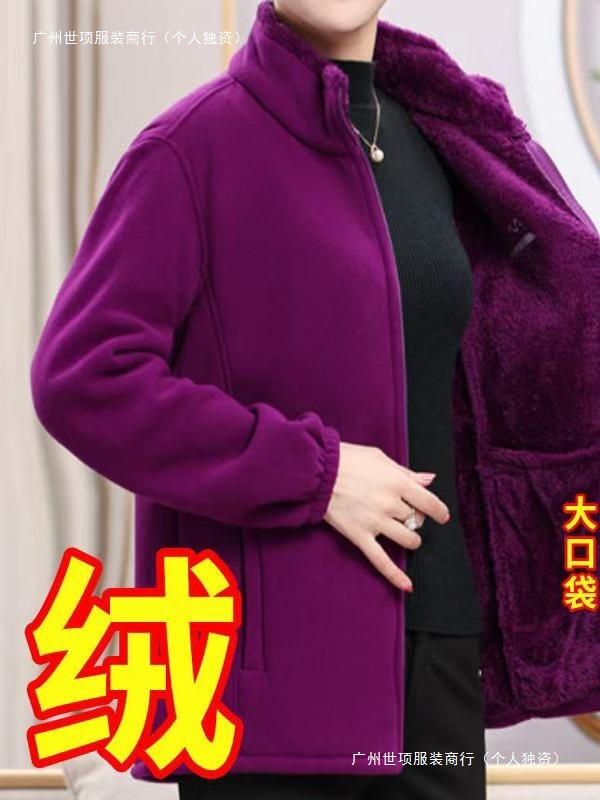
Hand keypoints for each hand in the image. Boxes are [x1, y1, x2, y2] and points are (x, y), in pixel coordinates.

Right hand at [324, 442, 449, 591]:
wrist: (318, 471)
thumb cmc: (348, 460)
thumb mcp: (380, 458)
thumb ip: (406, 472)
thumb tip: (429, 480)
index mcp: (397, 483)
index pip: (430, 502)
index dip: (440, 511)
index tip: (442, 515)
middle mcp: (390, 504)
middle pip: (416, 520)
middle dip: (415, 518)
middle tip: (407, 513)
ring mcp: (375, 522)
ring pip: (407, 540)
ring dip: (412, 540)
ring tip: (406, 535)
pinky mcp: (360, 536)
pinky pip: (381, 561)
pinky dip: (395, 575)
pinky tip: (407, 586)